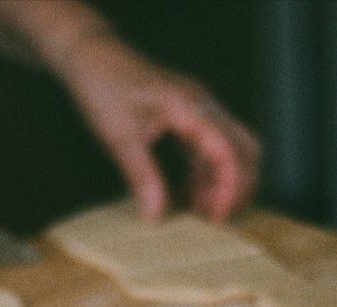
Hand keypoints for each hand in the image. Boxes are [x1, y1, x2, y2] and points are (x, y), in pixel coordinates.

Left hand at [57, 34, 259, 221]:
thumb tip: (156, 213)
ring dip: (220, 184)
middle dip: (239, 187)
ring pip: (229, 152)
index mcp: (190, 107)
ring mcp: (197, 112)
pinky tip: (186, 197)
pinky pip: (208, 151)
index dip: (229, 188)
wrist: (91, 56)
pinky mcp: (187, 119)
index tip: (217, 218)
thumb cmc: (103, 85)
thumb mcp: (118, 135)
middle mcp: (202, 107)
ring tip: (199, 215)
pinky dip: (204, 177)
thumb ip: (141, 175)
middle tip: (218, 220)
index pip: (228, 151)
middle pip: (245, 150)